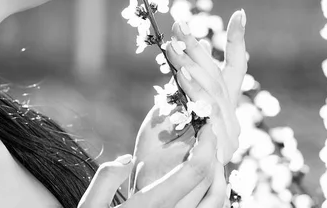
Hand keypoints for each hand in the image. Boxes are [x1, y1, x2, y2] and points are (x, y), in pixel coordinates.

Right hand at [78, 125, 227, 207]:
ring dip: (220, 174)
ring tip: (213, 156)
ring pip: (217, 201)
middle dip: (215, 153)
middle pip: (210, 182)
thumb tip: (127, 159)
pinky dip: (217, 195)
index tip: (207, 126)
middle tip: (211, 135)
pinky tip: (208, 183)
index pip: (193, 171)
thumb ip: (105, 180)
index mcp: (150, 205)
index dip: (207, 144)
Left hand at [129, 10, 246, 194]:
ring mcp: (227, 136)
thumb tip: (180, 64)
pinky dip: (195, 91)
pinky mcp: (218, 149)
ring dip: (193, 66)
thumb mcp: (165, 115)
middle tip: (180, 26)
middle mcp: (230, 122)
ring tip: (174, 46)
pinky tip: (181, 75)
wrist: (156, 191)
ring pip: (215, 92)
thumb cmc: (156, 155)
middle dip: (199, 50)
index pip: (232, 72)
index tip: (239, 14)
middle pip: (220, 77)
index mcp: (220, 110)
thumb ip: (179, 93)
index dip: (237, 43)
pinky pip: (208, 112)